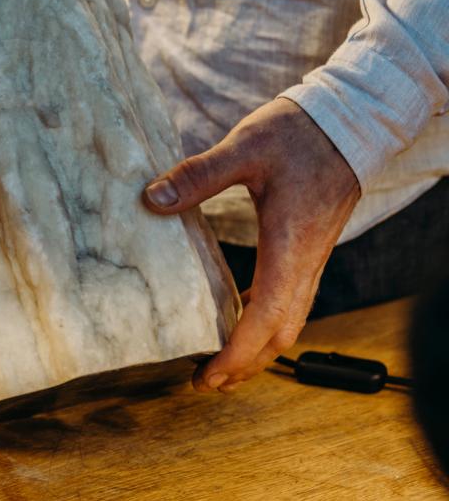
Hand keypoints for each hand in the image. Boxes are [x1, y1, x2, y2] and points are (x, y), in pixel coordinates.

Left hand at [143, 98, 359, 391]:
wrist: (348, 120)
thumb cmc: (299, 134)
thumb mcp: (243, 148)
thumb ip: (198, 175)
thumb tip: (153, 199)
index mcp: (288, 246)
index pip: (264, 320)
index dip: (236, 355)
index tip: (207, 376)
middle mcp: (305, 261)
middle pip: (281, 335)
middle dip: (245, 365)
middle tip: (206, 380)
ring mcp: (312, 256)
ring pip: (291, 320)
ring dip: (258, 347)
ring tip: (222, 360)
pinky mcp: (312, 246)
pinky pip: (293, 298)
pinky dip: (268, 319)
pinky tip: (243, 311)